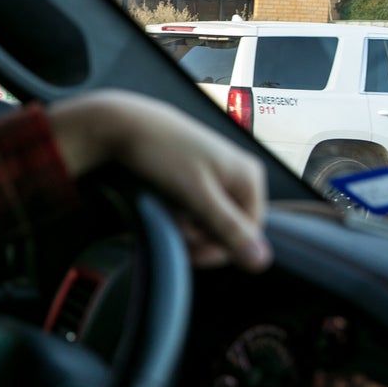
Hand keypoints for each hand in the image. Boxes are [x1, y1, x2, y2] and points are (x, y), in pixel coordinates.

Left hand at [44, 89, 271, 271]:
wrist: (126, 124)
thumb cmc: (161, 153)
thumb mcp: (196, 195)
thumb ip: (228, 228)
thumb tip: (262, 262)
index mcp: (249, 177)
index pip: (249, 234)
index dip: (219, 249)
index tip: (189, 253)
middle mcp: (239, 175)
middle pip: (229, 227)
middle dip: (200, 234)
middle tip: (172, 223)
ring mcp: (218, 174)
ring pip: (209, 219)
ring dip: (187, 223)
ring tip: (165, 207)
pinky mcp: (198, 175)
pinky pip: (196, 205)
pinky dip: (179, 210)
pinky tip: (163, 200)